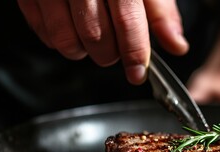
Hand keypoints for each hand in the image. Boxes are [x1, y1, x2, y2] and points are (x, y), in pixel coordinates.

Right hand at [17, 0, 188, 83]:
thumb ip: (160, 12)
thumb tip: (177, 45)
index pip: (127, 21)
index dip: (134, 53)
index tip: (137, 73)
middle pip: (95, 35)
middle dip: (109, 55)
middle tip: (116, 51)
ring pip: (66, 39)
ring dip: (83, 52)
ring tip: (94, 41)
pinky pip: (43, 31)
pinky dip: (59, 41)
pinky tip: (71, 30)